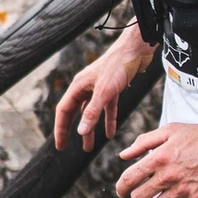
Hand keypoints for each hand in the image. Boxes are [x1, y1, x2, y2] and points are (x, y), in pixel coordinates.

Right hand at [54, 30, 154, 151]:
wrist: (137, 49)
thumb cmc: (119, 65)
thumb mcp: (105, 91)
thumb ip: (92, 112)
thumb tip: (80, 132)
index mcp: (78, 86)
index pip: (64, 111)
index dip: (61, 129)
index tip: (60, 145)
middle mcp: (86, 87)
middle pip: (74, 112)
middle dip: (70, 130)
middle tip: (65, 147)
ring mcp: (99, 88)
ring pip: (91, 113)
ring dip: (90, 130)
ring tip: (88, 147)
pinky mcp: (113, 88)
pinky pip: (107, 108)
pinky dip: (108, 120)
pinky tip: (111, 134)